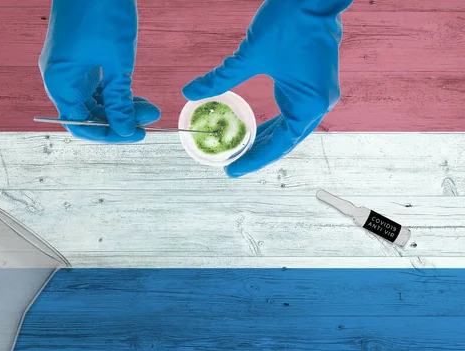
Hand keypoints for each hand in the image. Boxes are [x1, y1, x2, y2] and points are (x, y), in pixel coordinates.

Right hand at [39, 0, 160, 142]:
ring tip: (148, 107)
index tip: (135, 134)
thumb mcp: (117, 63)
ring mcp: (67, 67)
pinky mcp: (76, 58)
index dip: (108, 135)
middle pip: (87, 114)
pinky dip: (113, 91)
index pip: (80, 125)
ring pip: (93, 100)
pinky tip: (134, 94)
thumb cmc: (101, 12)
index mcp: (60, 83)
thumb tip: (125, 131)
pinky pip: (93, 85)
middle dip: (119, 120)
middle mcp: (59, 78)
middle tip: (149, 119)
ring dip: (119, 106)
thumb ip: (119, 101)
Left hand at [183, 0, 351, 176]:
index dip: (254, 160)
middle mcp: (318, 104)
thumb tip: (190, 91)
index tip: (231, 170)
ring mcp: (319, 94)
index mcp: (308, 104)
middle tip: (232, 164)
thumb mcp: (249, 55)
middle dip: (258, 152)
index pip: (279, 145)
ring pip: (290, 128)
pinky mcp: (315, 84)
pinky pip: (293, 112)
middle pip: (286, 140)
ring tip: (241, 150)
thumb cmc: (288, 22)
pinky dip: (275, 122)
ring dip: (266, 138)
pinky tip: (257, 127)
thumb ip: (220, 78)